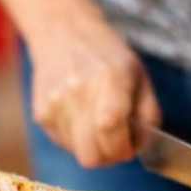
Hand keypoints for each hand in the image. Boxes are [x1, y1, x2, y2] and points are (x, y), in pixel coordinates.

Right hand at [28, 11, 161, 167]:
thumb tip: (139, 148)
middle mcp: (78, 91)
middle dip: (108, 157)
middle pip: (91, 156)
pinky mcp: (41, 114)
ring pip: (78, 153)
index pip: (111, 129)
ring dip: (92, 146)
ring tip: (96, 120)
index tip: (129, 146)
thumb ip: (148, 115)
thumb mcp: (140, 76)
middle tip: (115, 143)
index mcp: (109, 79)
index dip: (123, 149)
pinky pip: (64, 144)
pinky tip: (80, 115)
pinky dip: (76, 138)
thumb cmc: (108, 56)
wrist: (63, 33)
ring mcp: (55, 104)